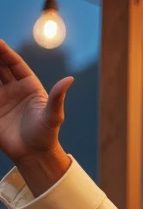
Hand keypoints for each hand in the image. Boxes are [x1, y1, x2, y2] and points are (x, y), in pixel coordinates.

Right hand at [0, 38, 72, 191]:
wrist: (34, 155)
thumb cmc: (47, 136)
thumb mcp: (53, 116)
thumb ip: (58, 97)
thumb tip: (69, 79)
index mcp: (30, 86)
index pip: (15, 64)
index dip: (6, 52)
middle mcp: (15, 89)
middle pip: (0, 67)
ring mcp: (3, 98)